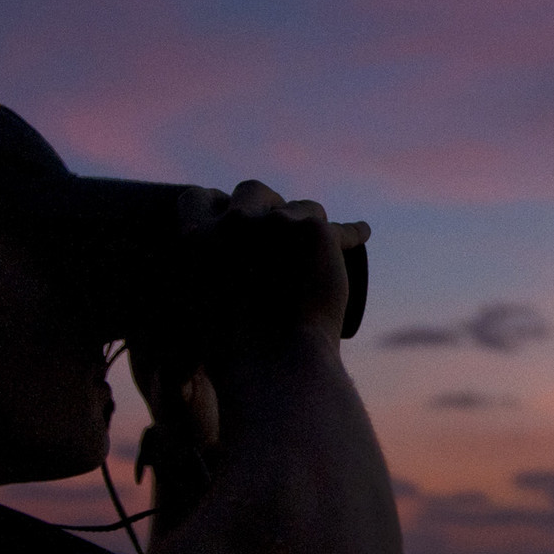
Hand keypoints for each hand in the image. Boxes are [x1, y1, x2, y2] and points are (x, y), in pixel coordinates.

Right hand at [179, 180, 368, 354]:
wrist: (274, 364)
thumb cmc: (236, 356)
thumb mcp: (200, 314)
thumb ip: (202, 286)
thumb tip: (219, 278)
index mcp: (194, 240)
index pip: (197, 198)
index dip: (216, 205)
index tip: (228, 217)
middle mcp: (233, 222)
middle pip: (252, 190)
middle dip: (266, 204)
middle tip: (279, 233)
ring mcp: (275, 223)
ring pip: (301, 208)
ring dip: (308, 223)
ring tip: (317, 251)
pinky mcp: (314, 230)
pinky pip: (338, 228)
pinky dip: (349, 235)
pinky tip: (359, 234)